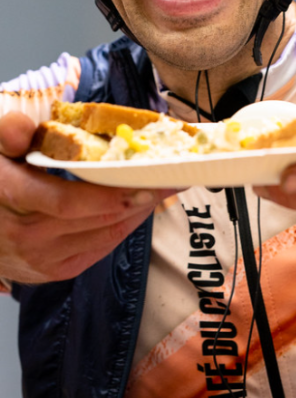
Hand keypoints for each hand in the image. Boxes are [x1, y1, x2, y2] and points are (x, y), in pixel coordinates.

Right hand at [0, 111, 175, 282]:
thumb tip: (26, 128)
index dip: (113, 193)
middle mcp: (25, 235)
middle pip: (98, 218)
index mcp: (9, 197)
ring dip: (138, 211)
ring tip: (163, 187)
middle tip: (174, 175)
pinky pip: (99, 248)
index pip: (68, 202)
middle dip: (142, 196)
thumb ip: (8, 132)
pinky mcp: (51, 271)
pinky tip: (137, 207)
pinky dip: (123, 226)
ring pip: (105, 234)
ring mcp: (38, 259)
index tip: (148, 177)